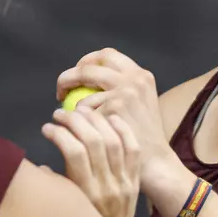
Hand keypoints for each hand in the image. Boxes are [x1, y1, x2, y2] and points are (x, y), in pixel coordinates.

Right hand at [42, 107, 140, 216]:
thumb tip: (37, 167)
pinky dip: (123, 129)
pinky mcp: (135, 180)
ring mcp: (124, 182)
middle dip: (75, 121)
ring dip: (96, 120)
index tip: (47, 127)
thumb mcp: (65, 209)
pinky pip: (133, 149)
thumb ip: (53, 186)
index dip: (59, 134)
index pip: (74, 153)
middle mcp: (107, 185)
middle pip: (94, 141)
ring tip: (81, 111)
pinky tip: (110, 117)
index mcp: (85, 193)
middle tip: (60, 113)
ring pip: (114, 141)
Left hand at [55, 49, 176, 195]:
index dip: (87, 61)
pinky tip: (78, 134)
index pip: (107, 55)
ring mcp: (124, 93)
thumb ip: (122, 89)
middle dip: (68, 77)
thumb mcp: (141, 105)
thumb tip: (91, 81)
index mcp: (141, 75)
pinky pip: (83, 112)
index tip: (78, 74)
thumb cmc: (144, 138)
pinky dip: (76, 122)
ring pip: (82, 93)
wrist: (156, 161)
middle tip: (61, 91)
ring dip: (69, 105)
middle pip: (88, 67)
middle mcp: (134, 79)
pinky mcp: (113, 109)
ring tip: (65, 119)